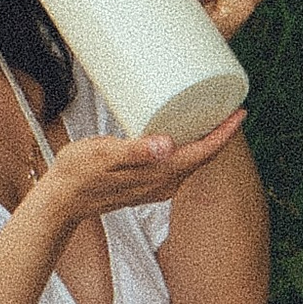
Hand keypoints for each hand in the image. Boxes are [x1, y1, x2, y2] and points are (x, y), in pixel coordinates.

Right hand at [40, 111, 249, 214]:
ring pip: (193, 161)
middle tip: (229, 103)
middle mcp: (165, 184)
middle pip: (204, 156)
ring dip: (205, 139)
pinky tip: (182, 132)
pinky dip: (189, 147)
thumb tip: (166, 145)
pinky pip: (179, 164)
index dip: (225, 132)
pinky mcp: (148, 184)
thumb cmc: (78, 174)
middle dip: (220, 132)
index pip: (204, 152)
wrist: (62, 200)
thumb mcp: (103, 155)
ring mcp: (157, 186)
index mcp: (160, 174)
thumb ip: (135, 151)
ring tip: (211, 113)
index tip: (240, 111)